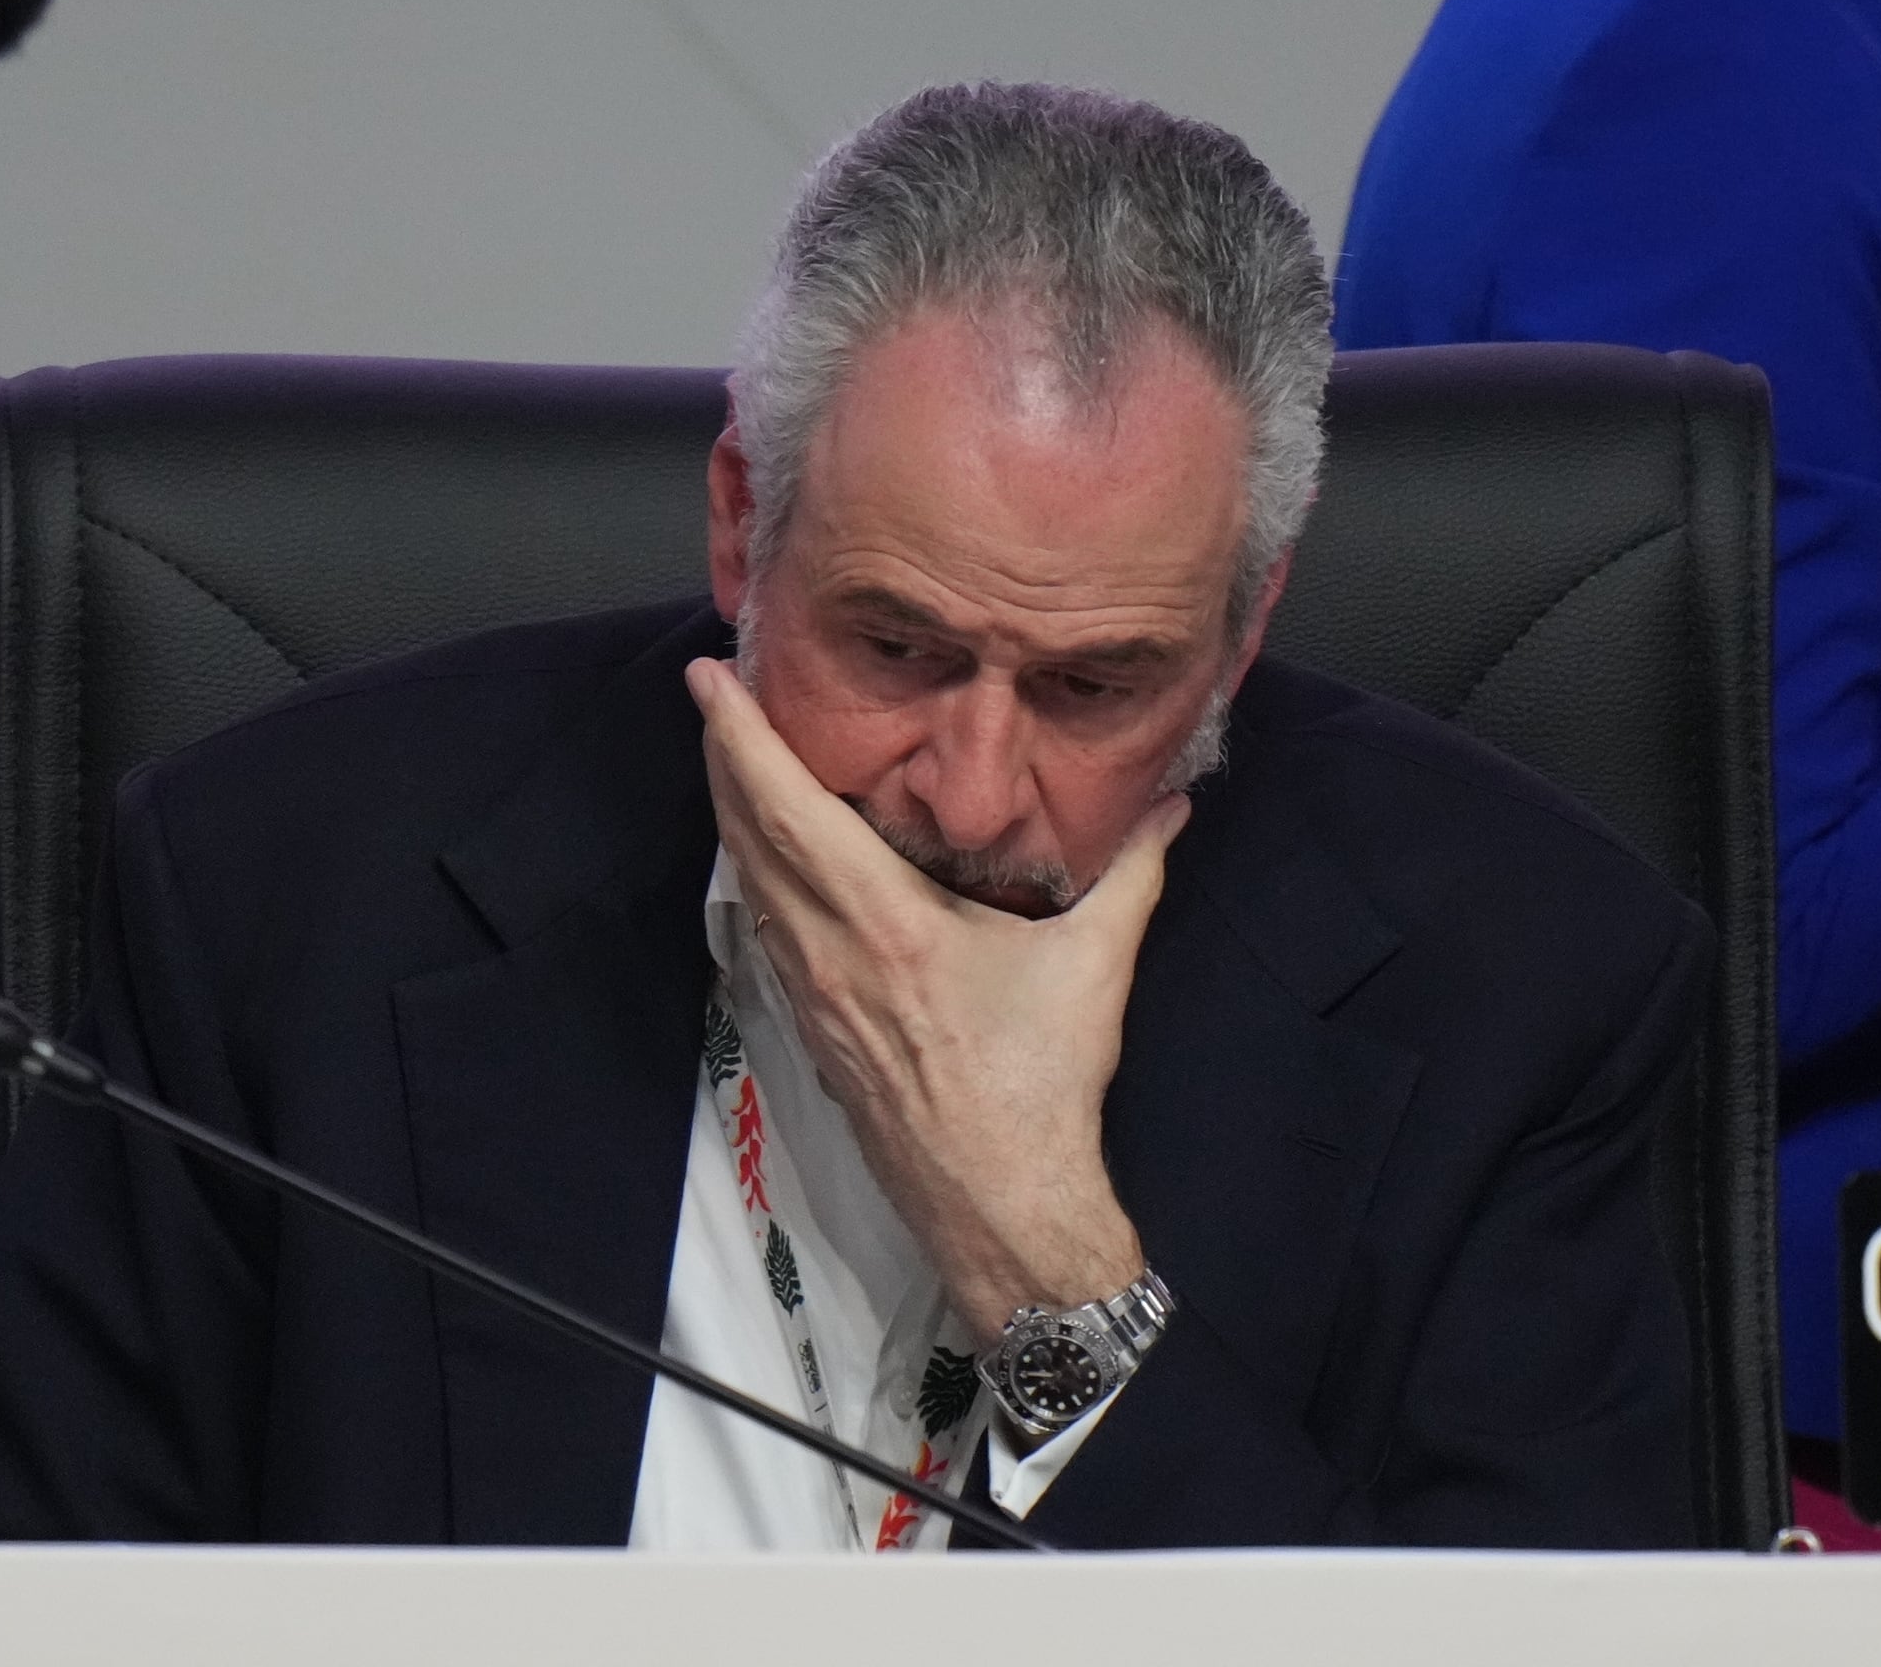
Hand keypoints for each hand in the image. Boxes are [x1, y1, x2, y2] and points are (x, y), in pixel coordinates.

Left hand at [686, 657, 1182, 1342]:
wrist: (999, 1202)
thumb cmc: (1038, 1083)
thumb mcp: (1092, 962)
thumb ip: (1132, 871)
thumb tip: (1171, 804)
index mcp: (883, 921)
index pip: (788, 808)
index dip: (740, 737)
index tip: (709, 678)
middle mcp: (826, 951)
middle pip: (749, 836)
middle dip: (725, 758)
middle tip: (715, 694)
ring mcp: (811, 996)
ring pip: (753, 884)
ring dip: (735, 816)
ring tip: (735, 761)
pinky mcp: (814, 1031)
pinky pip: (770, 931)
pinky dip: (759, 877)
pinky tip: (772, 863)